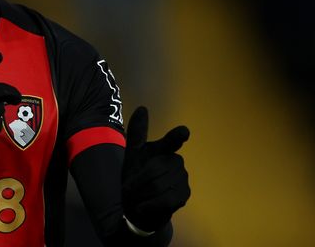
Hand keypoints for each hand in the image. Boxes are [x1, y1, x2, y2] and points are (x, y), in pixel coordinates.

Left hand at [122, 106, 189, 232]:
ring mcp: (183, 178)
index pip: (173, 139)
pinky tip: (144, 205)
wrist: (137, 206)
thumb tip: (142, 108)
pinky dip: (149, 204)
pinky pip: (164, 199)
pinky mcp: (184, 195)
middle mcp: (176, 161)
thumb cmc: (134, 177)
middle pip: (154, 169)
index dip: (177, 135)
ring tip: (138, 197)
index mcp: (164, 149)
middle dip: (138, 181)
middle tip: (130, 189)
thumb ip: (137, 132)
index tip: (183, 132)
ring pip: (158, 185)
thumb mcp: (132, 155)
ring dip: (141, 193)